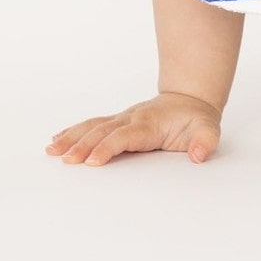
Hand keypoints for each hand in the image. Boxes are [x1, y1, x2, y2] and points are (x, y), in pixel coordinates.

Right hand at [45, 92, 222, 166]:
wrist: (191, 99)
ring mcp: (123, 119)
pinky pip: (94, 125)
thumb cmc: (196, 119)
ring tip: (51, 149)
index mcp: (150, 123)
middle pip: (104, 131)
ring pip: (94, 126)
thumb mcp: (208, 130)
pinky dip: (74, 131)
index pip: (126, 136)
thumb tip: (198, 154)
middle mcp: (132, 119)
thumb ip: (204, 142)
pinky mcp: (118, 122)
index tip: (92, 161)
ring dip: (72, 137)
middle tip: (65, 160)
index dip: (109, 147)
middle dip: (83, 145)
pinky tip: (57, 139)